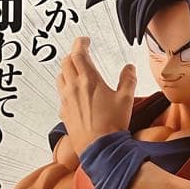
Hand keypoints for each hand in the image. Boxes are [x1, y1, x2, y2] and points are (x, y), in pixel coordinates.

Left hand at [57, 37, 136, 155]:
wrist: (100, 148)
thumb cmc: (112, 124)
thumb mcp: (126, 99)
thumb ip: (128, 79)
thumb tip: (129, 68)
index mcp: (88, 80)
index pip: (78, 53)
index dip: (80, 43)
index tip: (85, 40)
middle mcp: (73, 87)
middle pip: (66, 62)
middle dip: (73, 54)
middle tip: (82, 53)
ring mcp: (66, 100)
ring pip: (60, 77)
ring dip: (67, 70)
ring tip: (76, 71)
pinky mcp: (64, 113)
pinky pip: (61, 94)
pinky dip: (66, 87)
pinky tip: (75, 93)